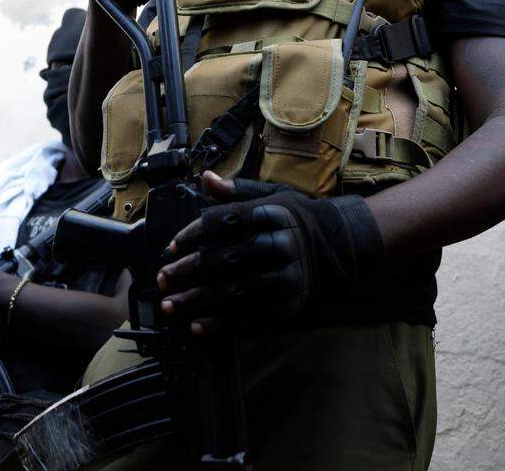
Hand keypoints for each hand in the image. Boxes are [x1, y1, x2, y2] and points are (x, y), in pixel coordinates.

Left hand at [155, 173, 382, 334]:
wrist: (342, 246)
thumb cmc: (297, 220)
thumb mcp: (273, 197)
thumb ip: (237, 192)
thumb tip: (206, 179)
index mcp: (272, 213)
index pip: (223, 222)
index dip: (192, 236)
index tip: (170, 249)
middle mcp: (280, 243)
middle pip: (224, 259)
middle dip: (187, 271)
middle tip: (163, 279)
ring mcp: (287, 277)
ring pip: (233, 292)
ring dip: (197, 300)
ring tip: (170, 305)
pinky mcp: (290, 304)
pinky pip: (249, 317)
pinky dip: (220, 324)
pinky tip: (197, 325)